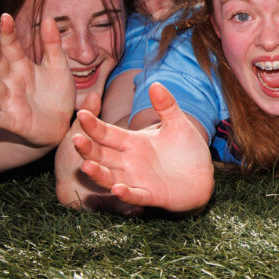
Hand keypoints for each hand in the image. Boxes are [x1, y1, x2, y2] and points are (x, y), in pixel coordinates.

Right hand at [0, 14, 74, 146]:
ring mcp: (10, 101)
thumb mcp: (58, 66)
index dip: (7, 33)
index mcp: (22, 67)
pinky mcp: (13, 121)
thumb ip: (52, 44)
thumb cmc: (56, 94)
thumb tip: (48, 18)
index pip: (11, 47)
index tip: (5, 17)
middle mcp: (12, 82)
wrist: (62, 125)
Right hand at [74, 82, 214, 212]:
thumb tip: (156, 83)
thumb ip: (166, 106)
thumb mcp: (178, 124)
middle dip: (87, 148)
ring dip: (98, 173)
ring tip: (86, 166)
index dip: (94, 125)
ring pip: (110, 178)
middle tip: (74, 139)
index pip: (107, 133)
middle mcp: (129, 162)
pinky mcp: (151, 195)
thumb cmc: (187, 150)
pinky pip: (135, 195)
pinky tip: (117, 189)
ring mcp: (137, 180)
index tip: (83, 113)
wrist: (204, 176)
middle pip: (102, 155)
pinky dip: (126, 193)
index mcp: (133, 142)